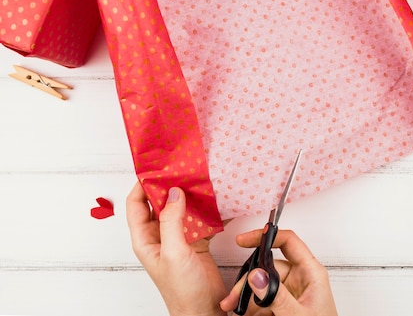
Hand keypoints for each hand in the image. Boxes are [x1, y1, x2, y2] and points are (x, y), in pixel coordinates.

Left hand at [126, 182, 226, 315]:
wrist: (204, 310)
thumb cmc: (183, 290)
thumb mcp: (173, 252)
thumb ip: (171, 221)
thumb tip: (173, 193)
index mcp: (145, 239)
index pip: (137, 204)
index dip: (142, 185)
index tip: (156, 169)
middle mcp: (160, 236)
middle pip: (159, 203)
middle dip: (169, 186)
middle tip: (181, 170)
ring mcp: (179, 238)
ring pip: (181, 209)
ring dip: (189, 196)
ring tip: (200, 180)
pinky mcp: (197, 241)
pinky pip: (200, 219)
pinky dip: (208, 209)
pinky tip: (216, 201)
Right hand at [220, 229, 337, 315]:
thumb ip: (277, 297)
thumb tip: (257, 275)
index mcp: (311, 273)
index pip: (288, 242)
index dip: (265, 236)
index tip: (243, 240)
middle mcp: (301, 280)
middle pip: (267, 267)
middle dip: (248, 281)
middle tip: (233, 297)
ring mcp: (291, 294)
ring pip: (262, 286)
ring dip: (246, 298)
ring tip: (235, 311)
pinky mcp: (283, 307)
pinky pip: (263, 301)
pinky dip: (251, 309)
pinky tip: (244, 315)